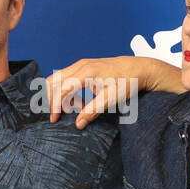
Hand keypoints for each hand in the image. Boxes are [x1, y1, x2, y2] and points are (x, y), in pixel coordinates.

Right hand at [45, 57, 181, 128]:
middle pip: (53, 80)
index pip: (61, 89)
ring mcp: (82, 64)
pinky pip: (67, 77)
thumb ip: (93, 111)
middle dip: (49, 98)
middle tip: (52, 114)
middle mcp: (81, 66)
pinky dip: (66, 90)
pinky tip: (78, 103)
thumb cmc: (128, 82)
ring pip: (58, 78)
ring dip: (58, 94)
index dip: (55, 106)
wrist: (140, 68)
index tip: (54, 119)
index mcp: (86, 73)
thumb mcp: (112, 99)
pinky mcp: (85, 67)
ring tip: (70, 110)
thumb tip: (78, 124)